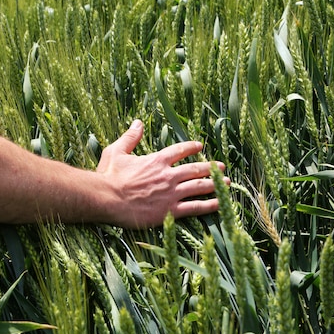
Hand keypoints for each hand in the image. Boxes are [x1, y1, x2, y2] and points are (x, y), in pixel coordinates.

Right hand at [96, 119, 228, 227]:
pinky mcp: (171, 211)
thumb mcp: (116, 151)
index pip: (180, 150)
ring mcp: (171, 193)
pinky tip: (221, 203)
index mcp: (157, 160)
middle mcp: (168, 175)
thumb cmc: (109, 176)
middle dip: (210, 167)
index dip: (191, 147)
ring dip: (215, 184)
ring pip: (200, 187)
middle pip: (195, 169)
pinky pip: (195, 207)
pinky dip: (210, 205)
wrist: (107, 198)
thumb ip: (130, 137)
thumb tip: (137, 122)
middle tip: (221, 167)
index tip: (200, 146)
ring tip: (227, 183)